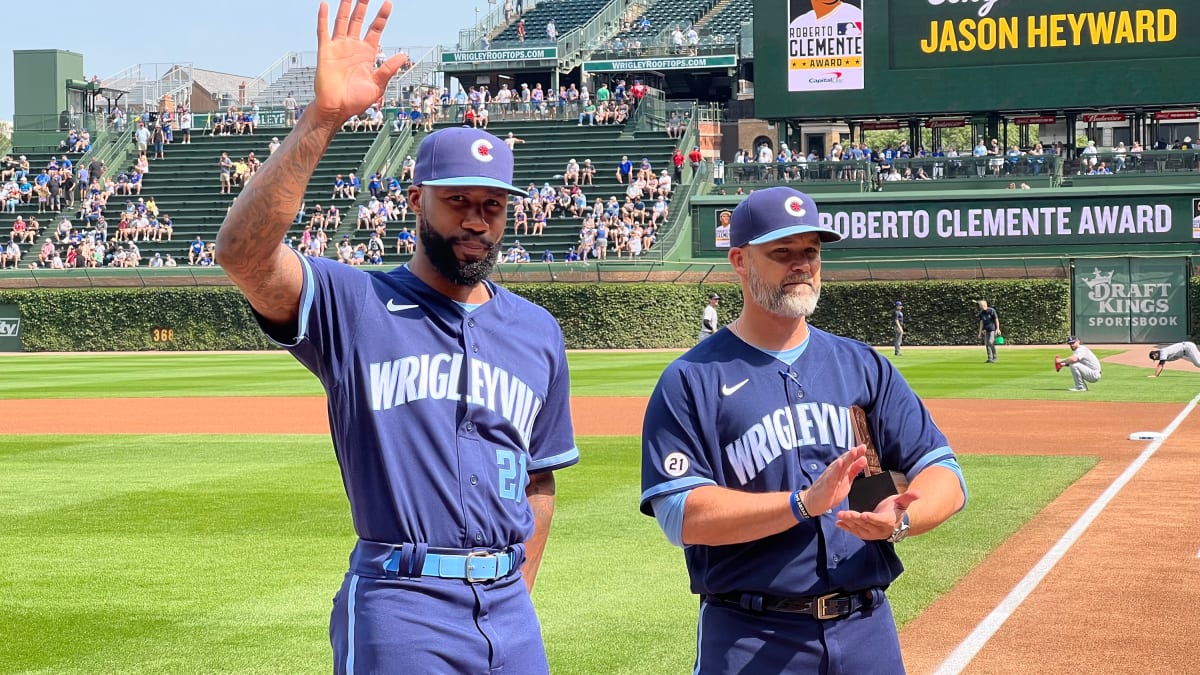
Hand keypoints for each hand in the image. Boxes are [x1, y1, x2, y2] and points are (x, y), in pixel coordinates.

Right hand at [313, 0, 406, 122]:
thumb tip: (404, 56)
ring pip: (342, 21)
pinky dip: (323, 18)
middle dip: (363, 5)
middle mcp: (352, 47)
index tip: (387, 3)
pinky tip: (325, 5)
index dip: (381, 16)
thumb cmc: (356, 101)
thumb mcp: (377, 84)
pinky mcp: (325, 51)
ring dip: (345, 6)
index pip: (375, 29)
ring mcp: (338, 47)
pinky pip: (323, 31)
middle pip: (359, 20)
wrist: (336, 109)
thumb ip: (388, 68)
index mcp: (366, 53)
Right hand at [801, 445, 867, 515]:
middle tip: (862, 447)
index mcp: (840, 471)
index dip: (856, 454)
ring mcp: (829, 478)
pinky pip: (831, 476)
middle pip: (844, 461)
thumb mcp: (846, 481)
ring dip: (845, 458)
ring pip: (838, 466)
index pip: (849, 461)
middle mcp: (834, 472)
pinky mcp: (826, 485)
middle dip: (852, 454)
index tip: (864, 447)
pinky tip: (840, 463)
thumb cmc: (829, 492)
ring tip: (853, 451)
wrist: (812, 503)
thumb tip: (863, 460)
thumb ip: (854, 471)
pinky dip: (835, 469)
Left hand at [836, 489, 919, 539]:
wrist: (894, 522)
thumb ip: (908, 497)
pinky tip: (838, 523)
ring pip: (859, 528)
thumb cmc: (896, 509)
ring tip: (839, 515)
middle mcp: (880, 530)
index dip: (872, 518)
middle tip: (844, 513)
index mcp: (888, 521)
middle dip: (854, 519)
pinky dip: (846, 528)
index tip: (863, 514)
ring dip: (848, 522)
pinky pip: (855, 532)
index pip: (879, 520)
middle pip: (866, 524)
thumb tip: (919, 493)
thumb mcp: (902, 502)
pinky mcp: (865, 535)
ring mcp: (872, 534)